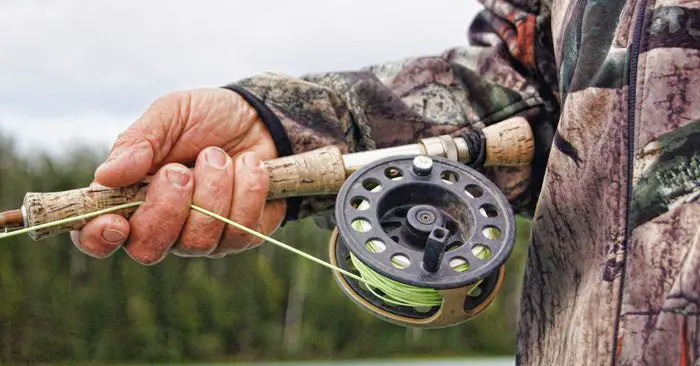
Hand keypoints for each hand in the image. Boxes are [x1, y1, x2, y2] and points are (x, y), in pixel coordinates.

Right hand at [70, 88, 285, 263]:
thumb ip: (138, 142)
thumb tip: (104, 176)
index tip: (115, 221)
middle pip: (148, 249)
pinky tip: (249, 164)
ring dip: (212, 191)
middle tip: (180, 170)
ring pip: (198, 241)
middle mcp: (163, 226)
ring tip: (218, 156)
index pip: (98, 237)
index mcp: (130, 197)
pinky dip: (246, 190)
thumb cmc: (206, 117)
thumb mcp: (170, 115)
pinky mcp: (241, 235)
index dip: (99, 238)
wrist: (261, 118)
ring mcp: (203, 237)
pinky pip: (241, 231)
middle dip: (167, 208)